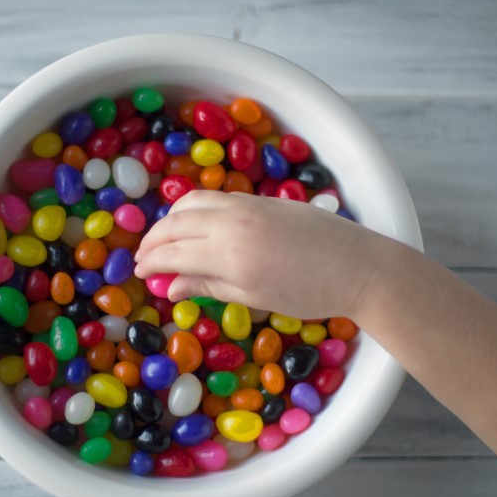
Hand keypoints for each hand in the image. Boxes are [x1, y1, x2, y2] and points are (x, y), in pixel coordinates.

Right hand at [133, 190, 393, 318]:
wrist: (358, 265)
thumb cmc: (308, 293)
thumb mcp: (254, 298)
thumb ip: (208, 287)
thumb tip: (169, 287)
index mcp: (228, 254)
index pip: (172, 253)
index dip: (150, 263)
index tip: (139, 274)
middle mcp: (231, 222)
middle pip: (175, 224)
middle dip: (153, 241)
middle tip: (143, 259)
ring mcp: (245, 205)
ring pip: (191, 203)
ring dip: (170, 220)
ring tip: (165, 240)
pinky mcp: (259, 198)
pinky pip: (213, 197)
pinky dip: (193, 209)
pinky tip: (194, 224)